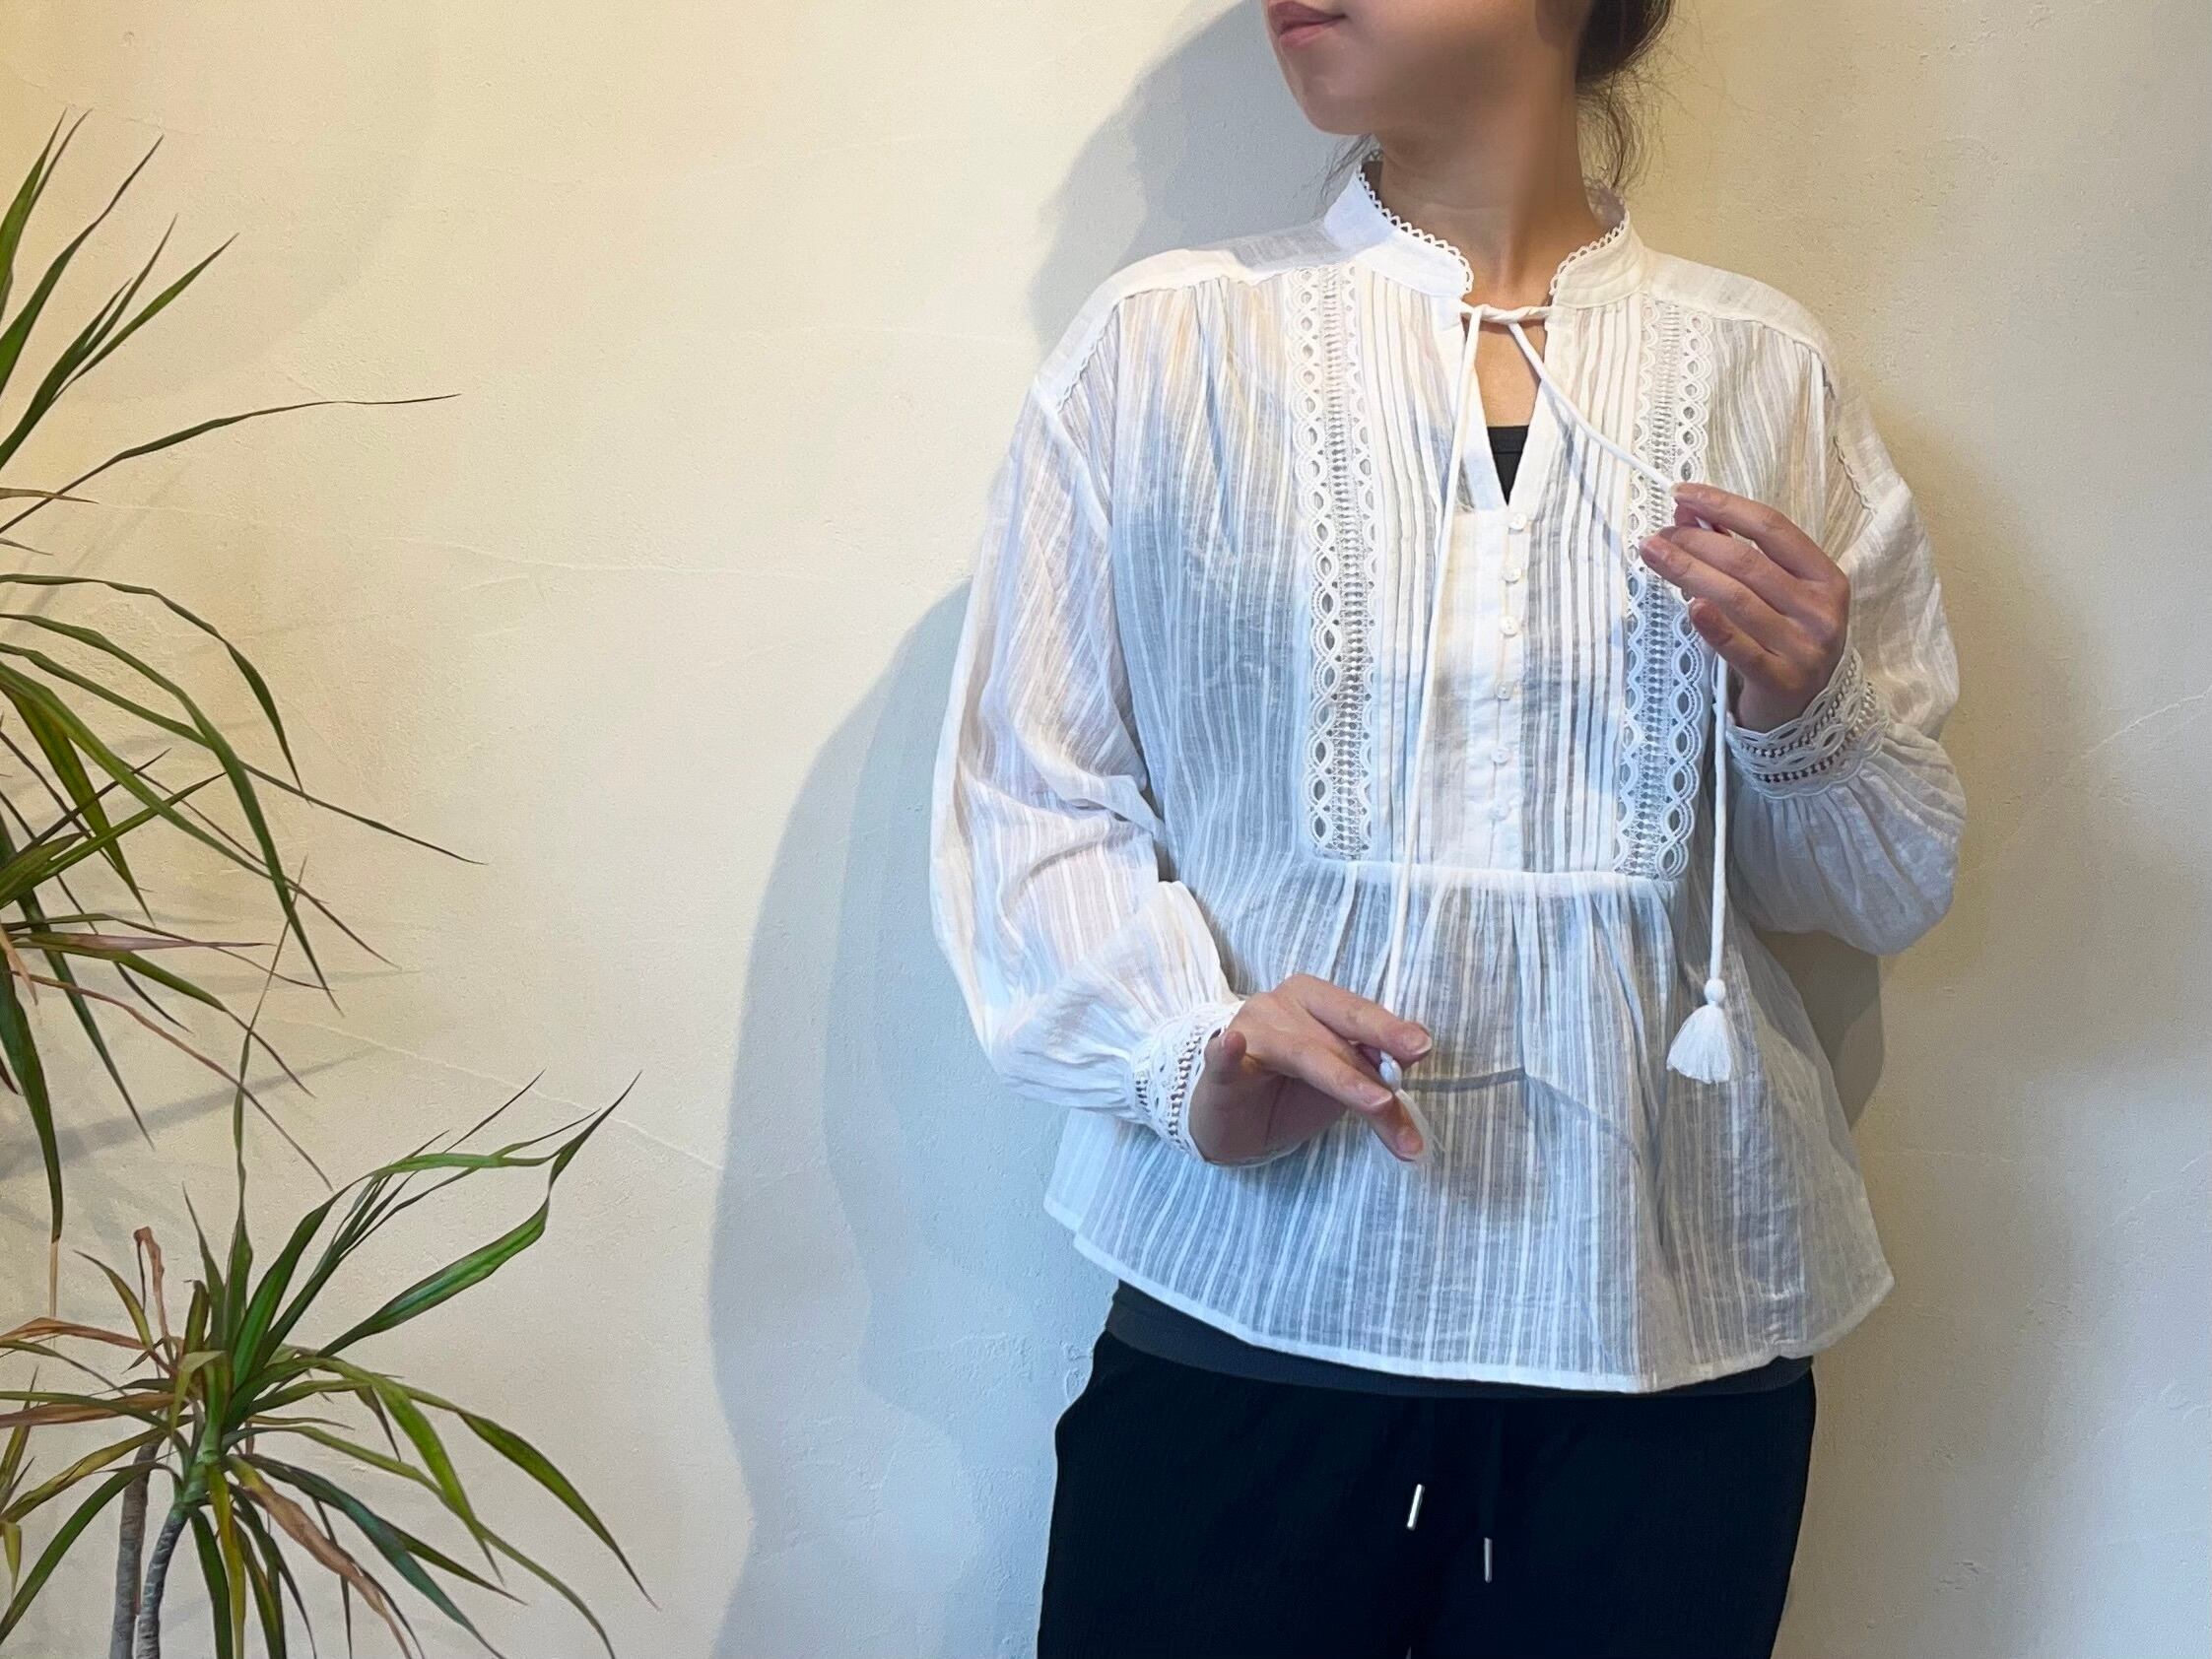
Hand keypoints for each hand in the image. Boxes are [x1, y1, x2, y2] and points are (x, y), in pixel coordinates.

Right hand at [1189, 973, 1431, 1165]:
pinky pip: (1223, 1060)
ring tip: (1376, 1103)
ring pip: (1301, 1054)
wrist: (1230, 1120)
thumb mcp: (1342, 1087)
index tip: (1422, 1048)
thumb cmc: (1288, 1092)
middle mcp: (1280, 1007)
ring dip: (1341, 1079)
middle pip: (1336, 1031)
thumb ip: (1375, 1076)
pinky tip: (1232, 1046)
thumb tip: (1416, 1061)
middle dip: (1375, 1057)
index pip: (1358, 1015)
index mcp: (1313, 1000)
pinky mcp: (1218, 1070)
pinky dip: (1227, 1053)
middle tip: (1404, 1080)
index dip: (1390, 1031)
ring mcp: (1248, 1033)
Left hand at [1636, 481, 1850, 731]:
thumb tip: (1686, 511)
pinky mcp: (1782, 681)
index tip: (1681, 493)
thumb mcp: (1773, 593)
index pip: (1772, 528)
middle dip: (1695, 542)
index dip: (1724, 506)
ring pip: (1738, 599)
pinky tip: (1689, 606)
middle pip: (1749, 562)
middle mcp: (1820, 609)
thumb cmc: (1783, 639)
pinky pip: (1741, 649)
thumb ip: (1734, 549)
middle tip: (1657, 536)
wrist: (1805, 713)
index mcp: (1825, 577)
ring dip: (1689, 572)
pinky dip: (1713, 626)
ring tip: (1653, 554)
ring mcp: (1805, 647)